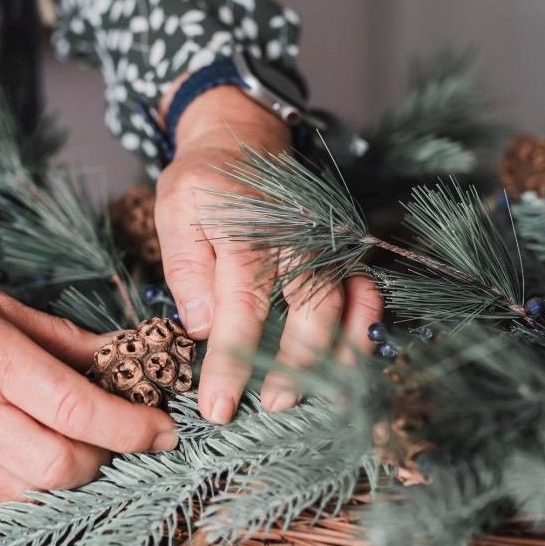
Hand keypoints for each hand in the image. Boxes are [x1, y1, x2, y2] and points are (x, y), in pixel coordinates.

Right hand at [0, 268, 178, 509]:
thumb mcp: (2, 308)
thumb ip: (67, 342)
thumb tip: (123, 359)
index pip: (81, 413)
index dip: (134, 428)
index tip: (162, 430)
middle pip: (64, 469)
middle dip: (105, 459)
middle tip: (113, 438)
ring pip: (33, 496)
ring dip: (67, 478)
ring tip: (72, 448)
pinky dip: (24, 487)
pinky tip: (25, 455)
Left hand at [154, 85, 382, 423]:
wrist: (244, 138)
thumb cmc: (204, 183)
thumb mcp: (176, 210)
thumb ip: (187, 267)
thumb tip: (202, 327)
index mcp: (249, 233)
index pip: (241, 309)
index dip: (232, 364)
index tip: (218, 407)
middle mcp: (298, 238)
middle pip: (310, 310)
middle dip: (296, 366)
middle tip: (277, 405)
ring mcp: (328, 242)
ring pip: (348, 302)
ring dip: (342, 352)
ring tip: (329, 395)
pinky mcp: (343, 248)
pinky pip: (367, 288)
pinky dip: (368, 323)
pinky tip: (357, 356)